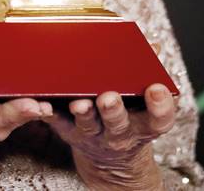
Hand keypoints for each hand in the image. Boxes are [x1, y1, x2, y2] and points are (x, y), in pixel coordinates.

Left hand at [41, 84, 177, 187]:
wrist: (111, 156)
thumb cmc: (130, 115)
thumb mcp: (146, 101)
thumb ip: (149, 74)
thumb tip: (152, 47)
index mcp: (145, 123)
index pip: (159, 118)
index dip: (160, 105)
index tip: (156, 88)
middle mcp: (120, 132)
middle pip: (118, 123)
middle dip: (113, 110)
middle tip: (109, 97)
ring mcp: (93, 134)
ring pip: (88, 124)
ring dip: (82, 112)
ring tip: (78, 103)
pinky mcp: (68, 131)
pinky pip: (57, 122)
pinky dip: (49, 112)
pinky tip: (43, 103)